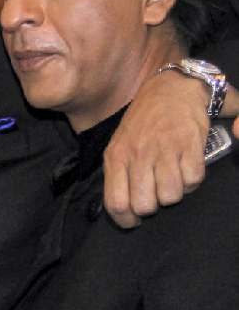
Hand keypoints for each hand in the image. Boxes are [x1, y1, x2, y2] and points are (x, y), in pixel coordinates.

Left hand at [103, 70, 208, 227]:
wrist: (170, 89)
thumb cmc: (143, 121)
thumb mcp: (119, 144)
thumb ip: (118, 173)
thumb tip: (120, 207)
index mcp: (116, 156)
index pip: (115, 203)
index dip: (125, 220)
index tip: (133, 221)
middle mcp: (138, 155)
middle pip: (145, 205)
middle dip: (153, 206)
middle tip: (156, 194)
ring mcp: (164, 150)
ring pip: (171, 196)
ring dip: (175, 192)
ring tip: (172, 176)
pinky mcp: (189, 145)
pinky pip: (193, 180)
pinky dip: (192, 179)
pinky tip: (186, 166)